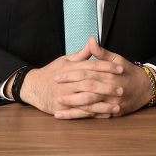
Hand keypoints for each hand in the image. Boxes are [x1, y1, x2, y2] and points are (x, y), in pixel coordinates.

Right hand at [7, 41, 123, 117]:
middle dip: (107, 86)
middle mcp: (67, 82)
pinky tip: (106, 114)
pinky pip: (81, 113)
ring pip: (87, 100)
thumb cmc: (52, 72)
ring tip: (118, 105)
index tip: (120, 68)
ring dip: (103, 104)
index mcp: (70, 68)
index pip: (91, 65)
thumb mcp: (65, 59)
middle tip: (122, 87)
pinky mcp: (62, 109)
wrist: (33, 87)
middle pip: (90, 83)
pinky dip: (94, 114)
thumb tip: (93, 41)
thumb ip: (81, 54)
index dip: (106, 66)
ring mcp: (64, 97)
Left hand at [53, 37, 152, 118]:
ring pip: (90, 105)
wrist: (145, 88)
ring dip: (73, 106)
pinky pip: (94, 116)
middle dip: (69, 90)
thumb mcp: (116, 59)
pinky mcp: (113, 113)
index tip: (58, 75)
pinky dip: (80, 117)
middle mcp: (111, 89)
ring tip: (58, 106)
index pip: (87, 72)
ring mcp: (112, 102)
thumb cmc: (128, 71)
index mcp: (109, 74)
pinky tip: (69, 117)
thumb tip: (90, 40)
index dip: (71, 74)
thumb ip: (101, 52)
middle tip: (55, 90)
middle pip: (87, 89)